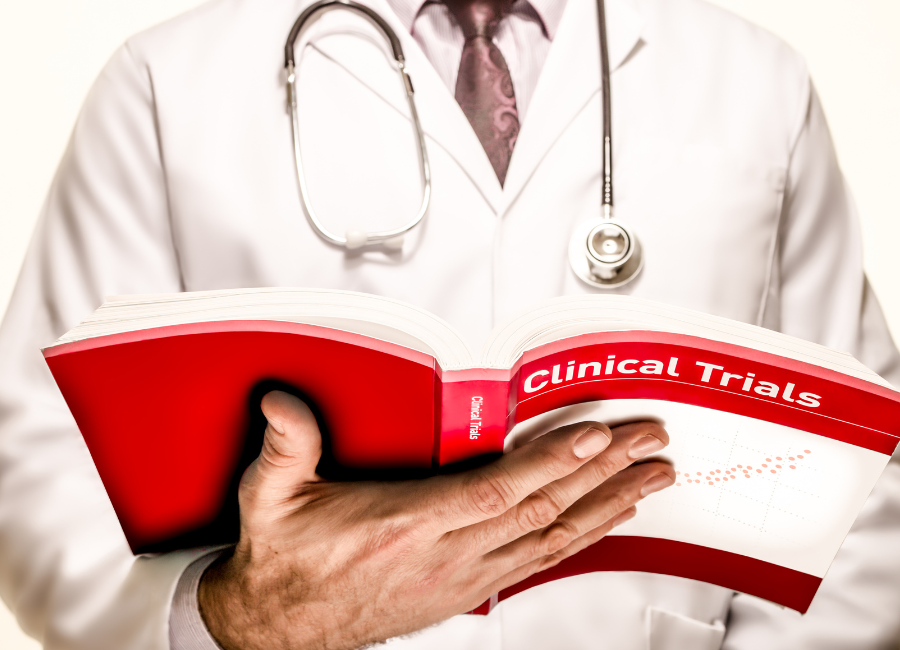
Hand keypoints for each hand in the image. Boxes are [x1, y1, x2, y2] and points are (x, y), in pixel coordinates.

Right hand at [198, 391, 673, 649]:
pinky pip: (540, 559)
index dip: (550, 463)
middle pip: (542, 509)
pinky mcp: (469, 587)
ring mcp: (465, 575)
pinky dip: (582, 534)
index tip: (594, 435)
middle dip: (603, 471)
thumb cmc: (289, 564)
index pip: (496, 492)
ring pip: (553, 537)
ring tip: (650, 476)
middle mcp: (447, 554)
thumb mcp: (271, 499)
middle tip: (648, 441)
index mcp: (407, 525)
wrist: (284, 627)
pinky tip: (608, 517)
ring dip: (607, 503)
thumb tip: (283, 403)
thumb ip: (285, 446)